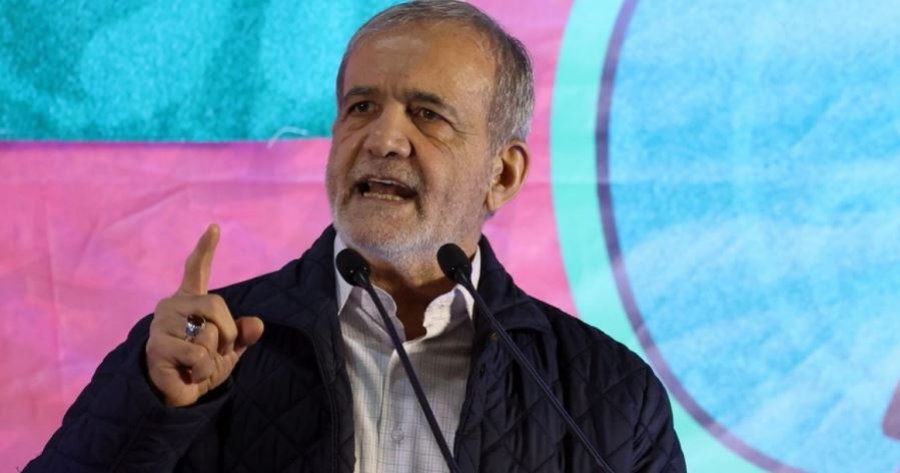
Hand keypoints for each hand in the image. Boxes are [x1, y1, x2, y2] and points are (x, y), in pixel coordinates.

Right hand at [145, 224, 264, 406]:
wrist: (179, 396)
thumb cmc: (201, 367)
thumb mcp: (228, 350)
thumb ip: (242, 334)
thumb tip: (257, 325)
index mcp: (189, 302)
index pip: (195, 269)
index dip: (205, 248)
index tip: (214, 227)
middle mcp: (172, 306)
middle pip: (215, 304)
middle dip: (227, 331)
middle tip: (217, 350)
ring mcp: (161, 325)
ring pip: (207, 332)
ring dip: (212, 355)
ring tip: (197, 364)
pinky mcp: (157, 346)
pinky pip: (198, 354)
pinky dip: (203, 369)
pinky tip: (189, 374)